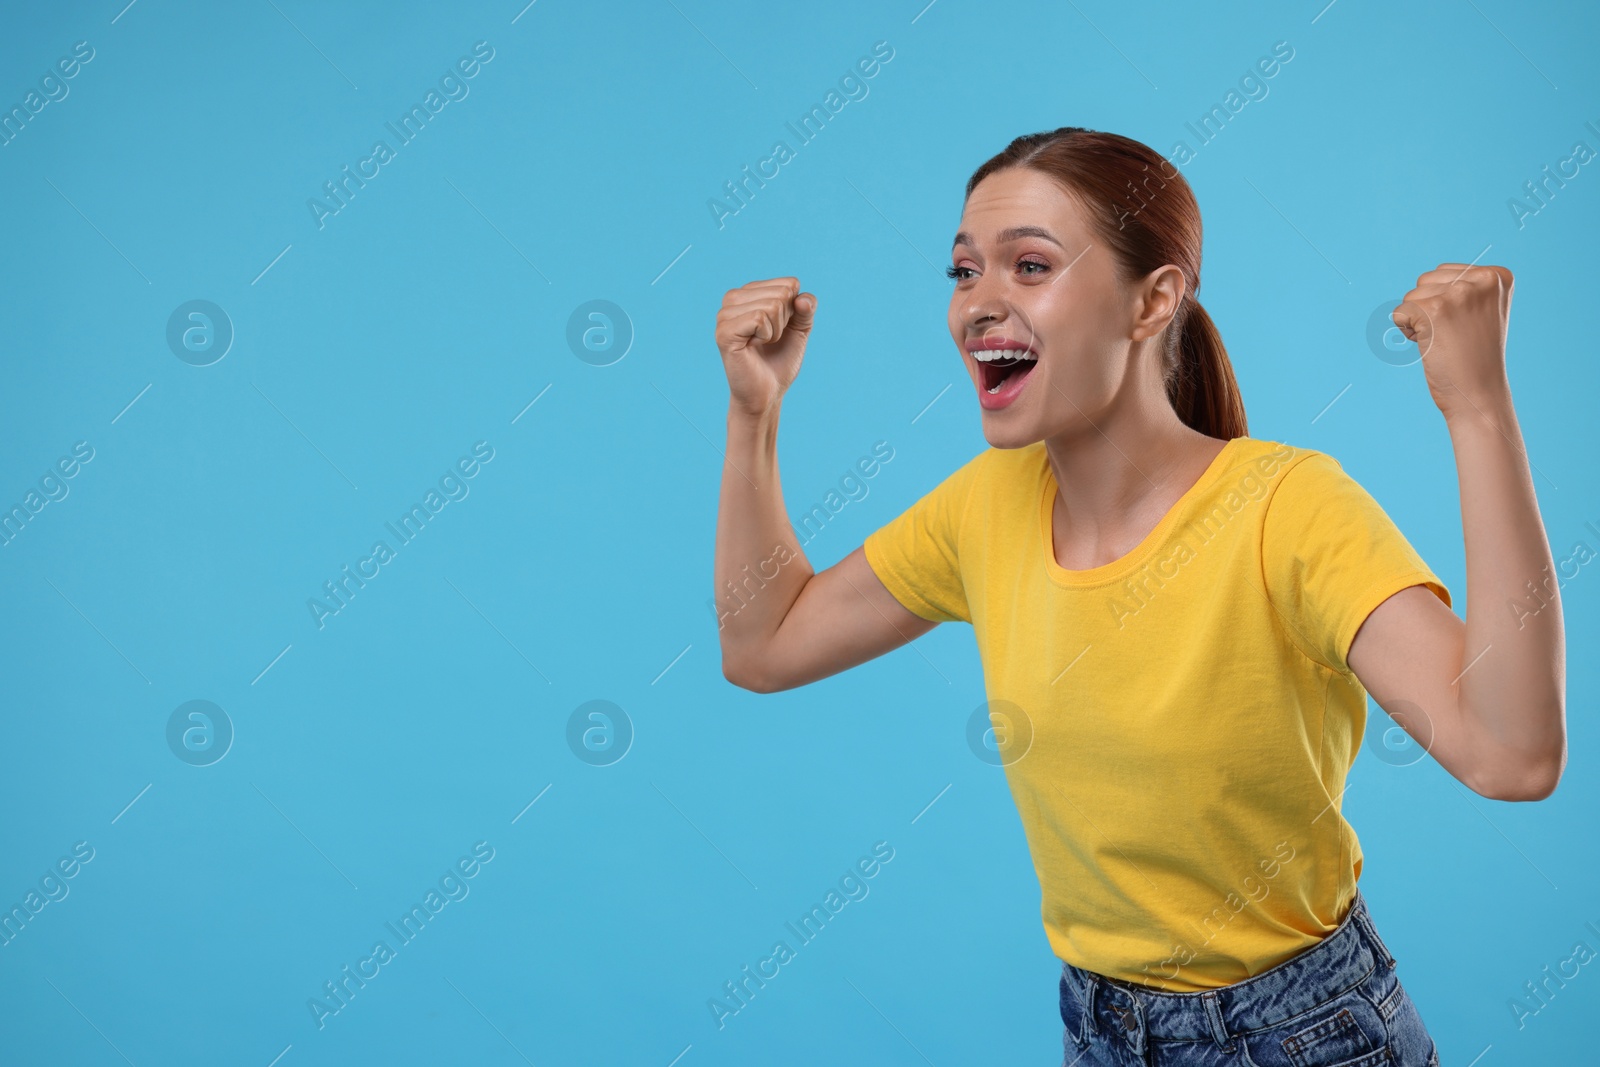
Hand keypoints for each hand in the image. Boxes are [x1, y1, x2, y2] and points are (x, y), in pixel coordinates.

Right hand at [714, 277, 816, 417]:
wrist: (767, 393)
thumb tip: (801, 297)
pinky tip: (754, 346)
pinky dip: (767, 335)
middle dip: (785, 321)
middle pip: (781, 293)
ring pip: (772, 305)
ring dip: (776, 331)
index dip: (794, 310)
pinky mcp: (724, 331)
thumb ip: (806, 308)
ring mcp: (725, 314)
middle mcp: (733, 299)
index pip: (789, 284)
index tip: (780, 329)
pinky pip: (760, 318)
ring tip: (762, 344)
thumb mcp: (799, 329)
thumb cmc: (779, 361)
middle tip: (770, 340)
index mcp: (749, 292)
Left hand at [1391, 264, 1513, 420]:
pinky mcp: (1435, 310)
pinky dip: (1406, 331)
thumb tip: (1431, 277)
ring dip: (1417, 320)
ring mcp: (1460, 293)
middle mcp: (1483, 279)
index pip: (1445, 272)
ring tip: (1444, 341)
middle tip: (1453, 335)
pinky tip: (1430, 345)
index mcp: (1498, 276)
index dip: (1444, 302)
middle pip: (1426, 280)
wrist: (1479, 393)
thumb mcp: (1480, 311)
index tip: (1465, 325)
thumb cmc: (1475, 356)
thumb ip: (1465, 287)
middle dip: (1428, 308)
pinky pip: (1399, 312)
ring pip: (1411, 295)